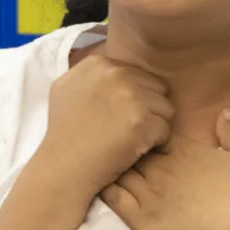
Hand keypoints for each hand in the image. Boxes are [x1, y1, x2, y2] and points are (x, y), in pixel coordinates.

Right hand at [38, 55, 173, 198]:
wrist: (63, 166)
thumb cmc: (63, 131)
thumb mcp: (65, 88)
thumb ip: (91, 74)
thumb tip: (115, 68)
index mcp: (99, 63)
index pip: (139, 74)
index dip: (133, 97)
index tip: (115, 113)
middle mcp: (116, 74)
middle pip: (157, 88)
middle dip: (148, 108)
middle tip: (126, 127)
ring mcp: (130, 97)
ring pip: (166, 108)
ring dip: (153, 125)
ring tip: (130, 138)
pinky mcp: (142, 122)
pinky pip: (165, 130)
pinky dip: (153, 143)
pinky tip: (132, 149)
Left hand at [101, 110, 229, 229]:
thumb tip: (224, 110)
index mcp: (181, 149)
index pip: (151, 131)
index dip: (144, 131)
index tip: (141, 132)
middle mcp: (160, 167)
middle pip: (130, 147)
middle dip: (123, 144)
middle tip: (116, 144)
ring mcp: (148, 193)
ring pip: (118, 169)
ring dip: (112, 163)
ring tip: (105, 161)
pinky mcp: (140, 218)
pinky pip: (113, 196)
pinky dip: (105, 186)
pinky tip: (100, 182)